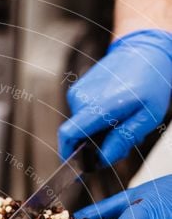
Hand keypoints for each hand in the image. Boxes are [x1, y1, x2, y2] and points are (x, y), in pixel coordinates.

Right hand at [58, 30, 171, 164]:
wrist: (144, 50)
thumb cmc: (150, 81)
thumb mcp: (149, 115)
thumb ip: (124, 139)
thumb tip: (103, 158)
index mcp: (100, 105)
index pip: (69, 135)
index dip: (68, 155)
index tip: (76, 168)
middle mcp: (83, 98)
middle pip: (79, 136)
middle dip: (96, 145)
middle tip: (120, 139)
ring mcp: (78, 93)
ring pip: (82, 127)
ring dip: (99, 131)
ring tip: (120, 120)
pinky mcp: (78, 90)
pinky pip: (82, 115)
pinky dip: (96, 120)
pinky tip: (113, 110)